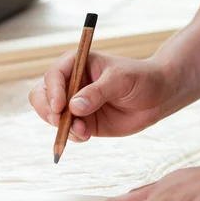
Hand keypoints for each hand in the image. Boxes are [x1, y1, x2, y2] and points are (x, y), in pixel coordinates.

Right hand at [29, 52, 169, 141]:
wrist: (157, 97)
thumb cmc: (140, 78)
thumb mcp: (120, 80)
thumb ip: (97, 93)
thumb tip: (74, 107)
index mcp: (76, 64)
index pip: (54, 76)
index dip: (53, 91)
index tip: (61, 106)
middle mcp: (71, 83)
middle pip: (42, 95)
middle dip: (46, 110)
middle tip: (59, 122)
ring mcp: (75, 104)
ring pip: (51, 116)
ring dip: (61, 126)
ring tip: (82, 131)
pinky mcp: (83, 122)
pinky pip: (67, 131)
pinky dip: (72, 136)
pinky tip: (86, 135)